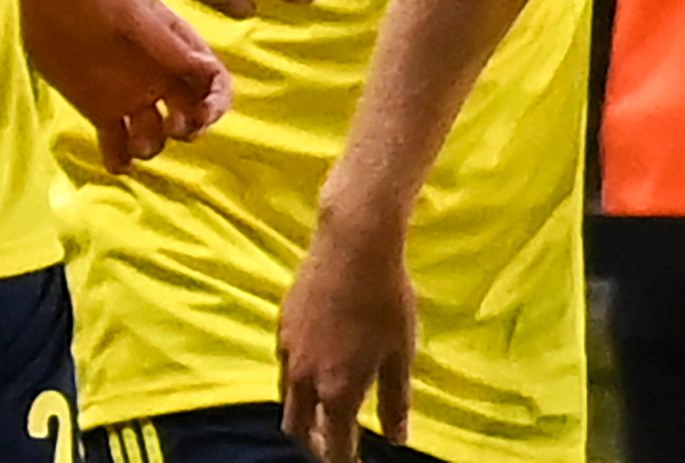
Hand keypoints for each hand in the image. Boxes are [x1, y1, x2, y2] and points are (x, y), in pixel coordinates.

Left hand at [19, 0, 232, 172]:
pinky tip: (116, 162)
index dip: (216, 104)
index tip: (202, 113)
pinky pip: (118, 147)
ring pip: (156, 137)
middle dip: (191, 130)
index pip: (215, 84)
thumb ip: (169, 45)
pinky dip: (120, 160)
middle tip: (173, 128)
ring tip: (136, 143)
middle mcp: (161, 78)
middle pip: (193, 117)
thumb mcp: (135, 15)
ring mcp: (132, 97)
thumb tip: (209, 72)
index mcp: (178, 50)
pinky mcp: (102, 112)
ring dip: (153, 147)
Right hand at [277, 212, 422, 462]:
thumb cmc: (386, 299)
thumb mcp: (400, 355)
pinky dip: (297, 379)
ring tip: (324, 410)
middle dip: (315, 444)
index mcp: (338, 390)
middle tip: (336, 444)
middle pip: (298, 429)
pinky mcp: (283, 323)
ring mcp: (289, 349)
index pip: (335, 446)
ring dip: (303, 413)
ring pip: (286, 398)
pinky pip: (284, 365)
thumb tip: (398, 438)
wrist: (353, 244)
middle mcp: (306, 376)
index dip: (345, 460)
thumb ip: (396, 401)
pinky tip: (317, 365)